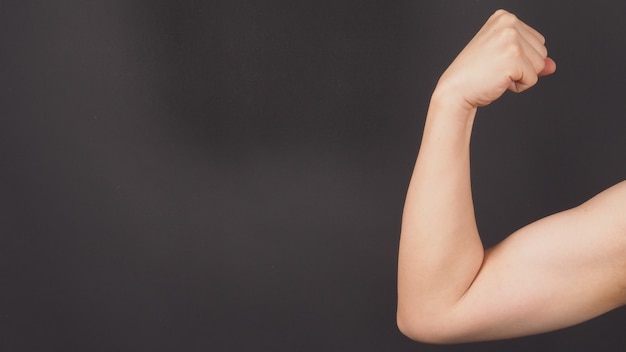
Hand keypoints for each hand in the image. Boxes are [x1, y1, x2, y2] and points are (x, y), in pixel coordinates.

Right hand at [433, 10, 555, 110]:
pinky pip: (533, 79)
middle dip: (523, 66)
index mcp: (504, 18)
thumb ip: (531, 58)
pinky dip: (519, 86)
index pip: (536, 41)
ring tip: (497, 74)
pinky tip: (499, 81)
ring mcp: (511, 40)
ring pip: (539, 65)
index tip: (496, 59)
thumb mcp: (505, 58)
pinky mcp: (513, 58)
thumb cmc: (475, 74)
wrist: (455, 89)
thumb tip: (552, 66)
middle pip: (541, 51)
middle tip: (495, 68)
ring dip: (521, 76)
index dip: (520, 58)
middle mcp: (508, 24)